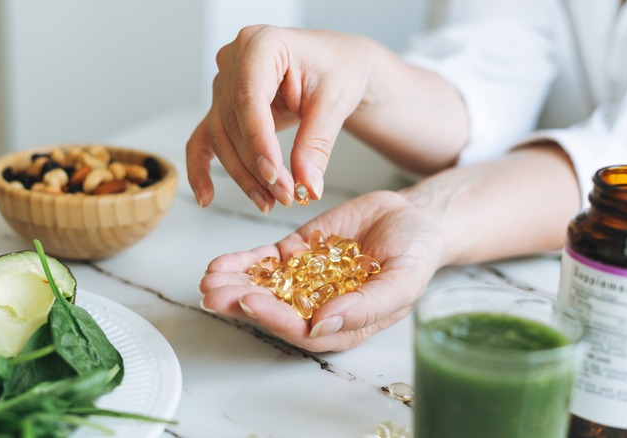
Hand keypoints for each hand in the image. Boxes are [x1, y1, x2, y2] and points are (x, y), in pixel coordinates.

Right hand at [186, 25, 376, 213]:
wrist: (338, 65)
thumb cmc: (338, 69)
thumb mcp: (335, 103)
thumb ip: (316, 144)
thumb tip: (307, 186)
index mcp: (261, 44)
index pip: (249, 99)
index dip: (258, 142)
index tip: (275, 176)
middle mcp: (234, 59)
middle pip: (233, 123)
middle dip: (257, 166)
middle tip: (285, 196)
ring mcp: (224, 82)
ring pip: (221, 138)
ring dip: (243, 175)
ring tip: (269, 202)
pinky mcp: (223, 106)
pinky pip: (204, 138)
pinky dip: (201, 168)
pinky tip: (207, 197)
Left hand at [199, 190, 441, 351]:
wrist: (414, 218)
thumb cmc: (416, 255)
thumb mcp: (402, 281)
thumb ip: (366, 306)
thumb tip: (323, 326)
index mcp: (343, 323)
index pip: (302, 330)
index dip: (274, 318)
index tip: (250, 303)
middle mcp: (319, 306)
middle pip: (274, 310)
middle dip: (241, 302)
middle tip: (214, 294)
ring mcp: (305, 278)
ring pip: (264, 286)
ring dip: (234, 284)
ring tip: (209, 279)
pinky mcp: (297, 253)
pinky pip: (266, 261)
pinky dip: (243, 262)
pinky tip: (220, 264)